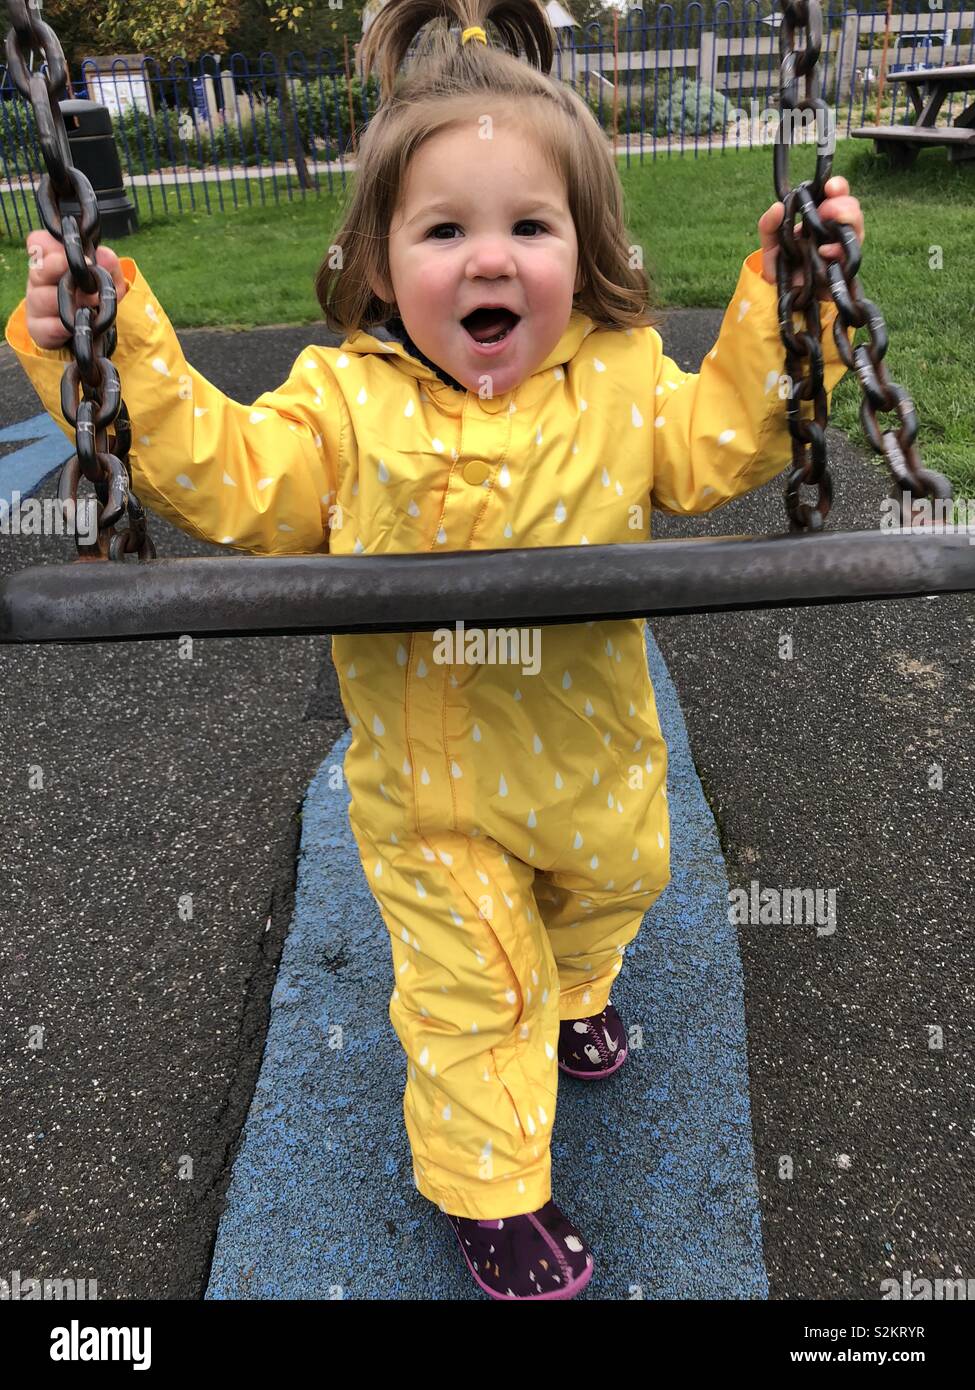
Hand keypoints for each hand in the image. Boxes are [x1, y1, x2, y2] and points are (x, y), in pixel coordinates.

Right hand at [25, 228, 127, 348]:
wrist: (93, 331)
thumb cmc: (96, 297)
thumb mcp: (109, 280)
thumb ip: (109, 266)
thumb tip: (105, 256)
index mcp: (50, 260)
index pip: (38, 242)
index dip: (51, 244)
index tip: (75, 251)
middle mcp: (38, 279)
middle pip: (38, 270)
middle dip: (60, 270)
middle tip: (87, 274)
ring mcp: (35, 304)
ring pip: (40, 298)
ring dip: (67, 301)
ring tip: (91, 305)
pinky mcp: (37, 328)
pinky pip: (43, 326)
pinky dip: (60, 327)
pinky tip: (77, 324)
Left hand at [757, 176, 864, 301]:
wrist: (781, 297)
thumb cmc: (780, 267)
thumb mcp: (770, 244)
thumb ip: (768, 225)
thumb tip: (777, 206)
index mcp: (821, 218)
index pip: (838, 195)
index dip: (838, 187)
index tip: (829, 186)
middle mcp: (835, 231)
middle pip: (853, 209)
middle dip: (842, 205)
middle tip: (825, 211)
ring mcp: (842, 250)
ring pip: (857, 229)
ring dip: (846, 222)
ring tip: (826, 227)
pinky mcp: (843, 270)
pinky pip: (851, 256)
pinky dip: (838, 250)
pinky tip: (824, 251)